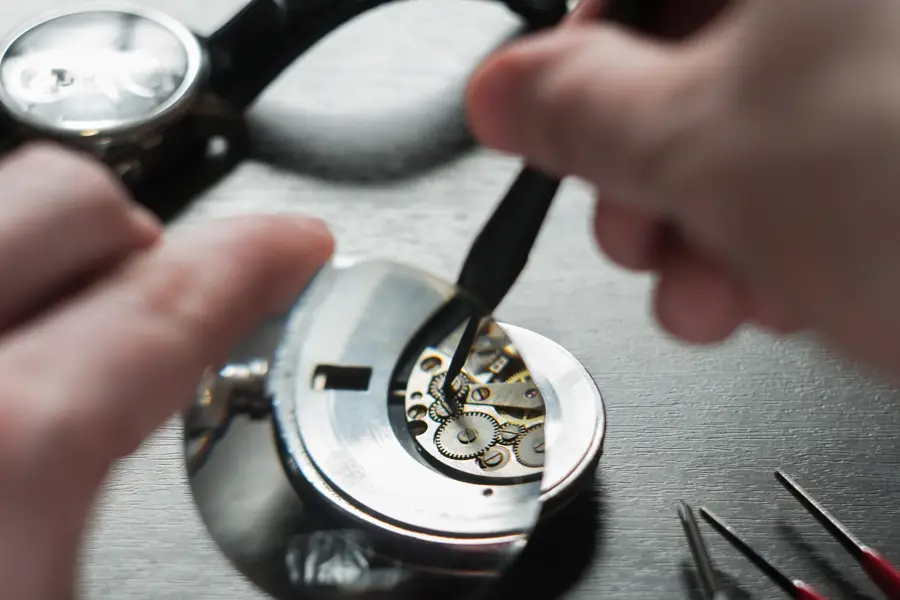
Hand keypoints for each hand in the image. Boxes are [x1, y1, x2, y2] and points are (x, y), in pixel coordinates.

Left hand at [0, 144, 333, 598]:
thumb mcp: (91, 595)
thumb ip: (211, 550)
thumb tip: (350, 578)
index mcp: (10, 442)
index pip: (172, 302)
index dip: (260, 259)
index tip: (295, 244)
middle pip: (61, 198)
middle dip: (143, 237)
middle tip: (178, 294)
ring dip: (57, 258)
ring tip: (87, 331)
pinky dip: (12, 298)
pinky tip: (20, 368)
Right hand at [466, 0, 899, 377]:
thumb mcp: (695, 146)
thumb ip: (575, 112)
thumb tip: (500, 96)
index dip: (572, 60)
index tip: (547, 127)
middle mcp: (846, 7)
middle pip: (687, 67)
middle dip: (641, 177)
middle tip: (638, 226)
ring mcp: (880, 72)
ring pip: (745, 137)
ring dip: (698, 234)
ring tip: (709, 291)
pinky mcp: (897, 146)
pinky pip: (806, 176)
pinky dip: (770, 241)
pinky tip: (776, 291)